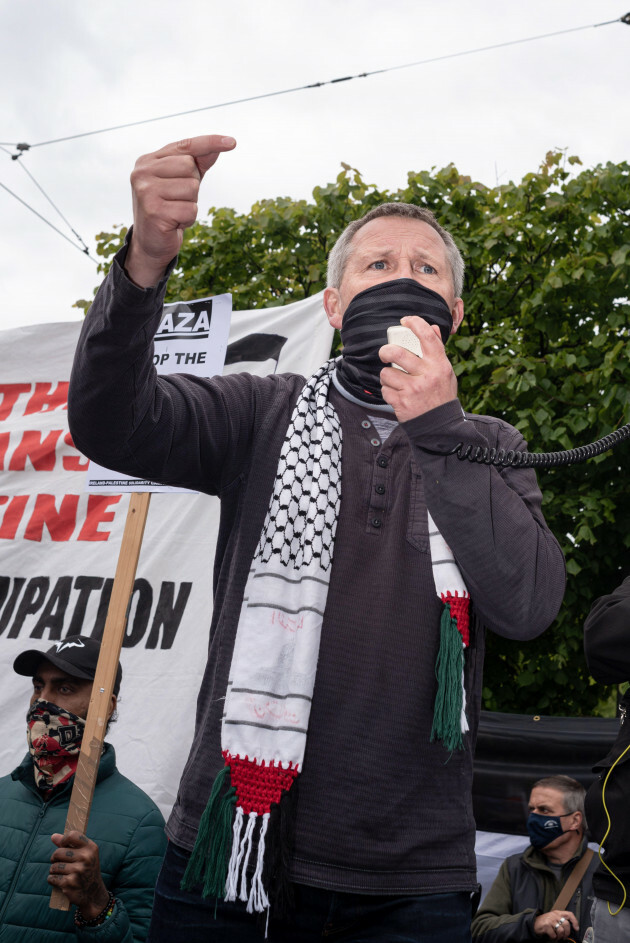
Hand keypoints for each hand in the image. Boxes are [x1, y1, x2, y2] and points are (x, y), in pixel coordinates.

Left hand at [48, 831, 109, 918]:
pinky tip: (60, 881)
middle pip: (58, 852)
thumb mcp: (84, 855)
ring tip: (62, 873)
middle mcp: (85, 858)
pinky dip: (53, 880)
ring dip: (54, 871)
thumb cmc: (86, 870)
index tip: (63, 845)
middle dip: (55, 858)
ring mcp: (77, 871)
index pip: (72, 835)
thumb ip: (69, 844)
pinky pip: (52, 878)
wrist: (93, 894)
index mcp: (90, 848)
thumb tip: (53, 836)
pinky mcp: (69, 883)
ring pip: (54, 866)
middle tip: (61, 863)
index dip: (63, 840)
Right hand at [127, 133, 236, 286]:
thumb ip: (198, 163)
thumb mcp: (182, 182)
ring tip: (175, 212)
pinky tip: (174, 223)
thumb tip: (220, 146)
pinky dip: (188, 220)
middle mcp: (143, 172)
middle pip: (189, 167)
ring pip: (192, 189)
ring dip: (190, 204)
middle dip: (192, 186)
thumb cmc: (169, 208)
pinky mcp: (154, 211)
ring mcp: (146, 191)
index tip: (232, 142)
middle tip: (177, 200)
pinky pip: (190, 210)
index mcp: (148, 161)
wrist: (150, 243)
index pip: (184, 146)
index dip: (209, 142)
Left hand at [379, 316, 457, 421]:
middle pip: (397, 353)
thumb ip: (438, 351)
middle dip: (385, 351)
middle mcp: (427, 376)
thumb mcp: (446, 372)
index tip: (405, 320)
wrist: (440, 426)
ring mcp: (413, 390)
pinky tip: (397, 395)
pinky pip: (384, 390)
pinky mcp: (402, 403)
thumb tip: (433, 328)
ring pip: (386, 373)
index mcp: (439, 365)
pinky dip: (387, 392)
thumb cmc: (441, 395)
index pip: (427, 337)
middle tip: (385, 354)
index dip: (415, 324)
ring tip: (394, 381)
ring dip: (386, 376)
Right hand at [533, 909, 578, 938]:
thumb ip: (561, 921)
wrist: (534, 923)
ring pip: (561, 931)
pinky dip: (553, 938)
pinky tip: (551, 936)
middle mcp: (554, 915)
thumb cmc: (545, 922)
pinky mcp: (546, 925)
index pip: (569, 914)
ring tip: (557, 937)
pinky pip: (554, 935)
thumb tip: (571, 929)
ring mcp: (550, 920)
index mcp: (557, 913)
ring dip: (560, 937)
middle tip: (564, 937)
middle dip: (567, 933)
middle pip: (566, 924)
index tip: (576, 928)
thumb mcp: (553, 918)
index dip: (575, 921)